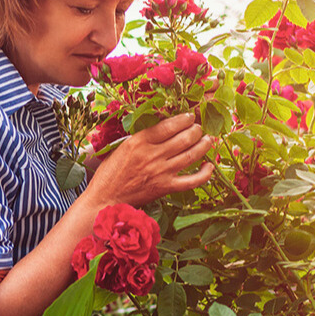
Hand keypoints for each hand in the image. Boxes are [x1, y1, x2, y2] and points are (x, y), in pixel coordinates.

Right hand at [82, 112, 214, 207]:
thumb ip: (141, 138)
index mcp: (139, 142)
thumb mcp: (121, 147)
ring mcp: (161, 172)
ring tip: (208, 139)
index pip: (169, 125)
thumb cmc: (110, 173)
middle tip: (199, 128)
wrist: (105, 199)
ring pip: (191, 154)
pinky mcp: (166, 188)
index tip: (190, 116)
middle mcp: (152, 155)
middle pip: (184, 137)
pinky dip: (205, 173)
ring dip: (204, 145)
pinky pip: (192, 181)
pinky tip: (209, 166)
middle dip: (196, 130)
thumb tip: (163, 129)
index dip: (184, 119)